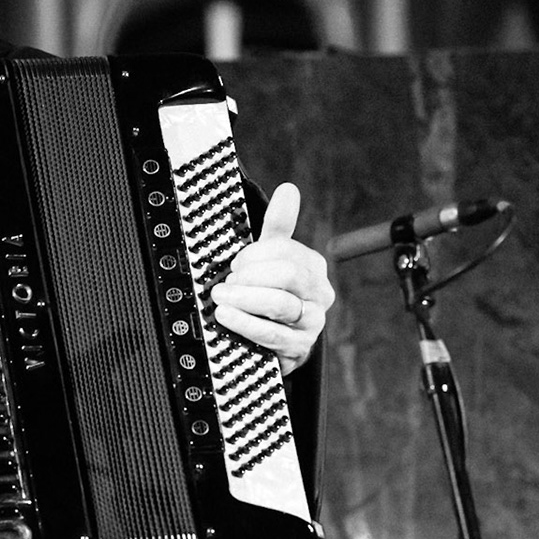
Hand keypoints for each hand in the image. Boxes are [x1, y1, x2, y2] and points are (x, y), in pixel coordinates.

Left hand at [209, 183, 334, 374]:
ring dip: (244, 298)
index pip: (287, 251)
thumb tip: (289, 189)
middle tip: (227, 280)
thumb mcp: (272, 259)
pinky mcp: (298, 348)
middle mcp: (319, 294)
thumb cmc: (271, 292)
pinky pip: (272, 335)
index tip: (235, 262)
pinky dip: (245, 324)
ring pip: (280, 305)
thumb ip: (279, 226)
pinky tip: (226, 316)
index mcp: (313, 267)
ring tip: (219, 296)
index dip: (256, 254)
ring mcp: (311, 323)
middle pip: (288, 276)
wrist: (278, 342)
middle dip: (251, 276)